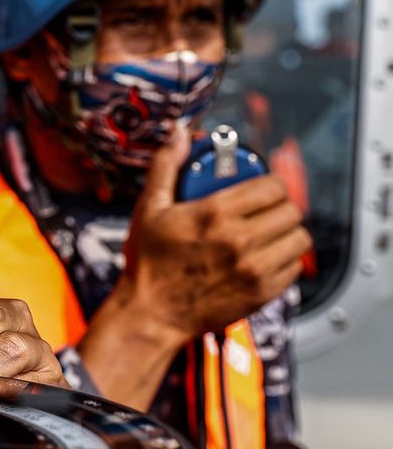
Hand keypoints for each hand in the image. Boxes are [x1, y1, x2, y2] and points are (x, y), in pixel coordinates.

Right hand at [119, 125, 310, 342]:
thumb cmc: (149, 263)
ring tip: (268, 234)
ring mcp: (254, 269)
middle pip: (291, 210)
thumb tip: (179, 135)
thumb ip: (165, 167)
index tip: (261, 188)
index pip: (273, 186)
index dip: (270, 183)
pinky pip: (294, 268)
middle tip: (264, 211)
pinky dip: (284, 261)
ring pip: (298, 239)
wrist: (151, 313)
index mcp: (215, 214)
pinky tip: (264, 258)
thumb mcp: (150, 208)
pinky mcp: (261, 293)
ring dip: (287, 233)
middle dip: (280, 207)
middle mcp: (240, 241)